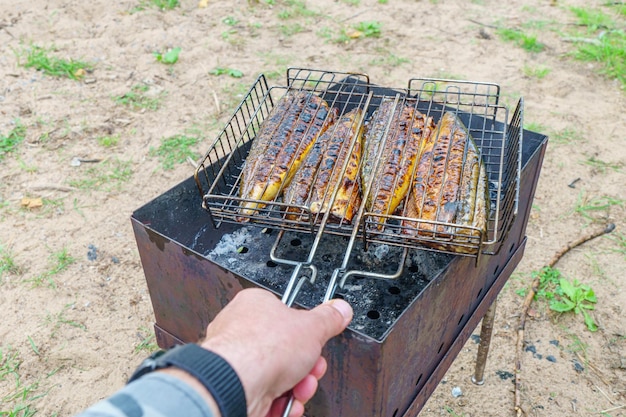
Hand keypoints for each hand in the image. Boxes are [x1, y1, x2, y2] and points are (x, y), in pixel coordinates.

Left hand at [200, 288, 352, 416]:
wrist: (238, 383)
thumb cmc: (262, 348)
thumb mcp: (312, 327)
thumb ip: (329, 318)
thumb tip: (340, 309)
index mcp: (255, 304)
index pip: (286, 315)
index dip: (307, 333)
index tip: (318, 341)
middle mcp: (241, 330)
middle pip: (285, 350)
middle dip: (305, 366)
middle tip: (312, 369)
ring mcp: (236, 361)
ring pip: (277, 375)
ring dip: (296, 387)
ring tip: (299, 389)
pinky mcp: (236, 387)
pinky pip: (264, 394)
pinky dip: (279, 403)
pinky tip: (286, 404)